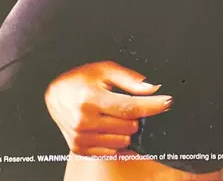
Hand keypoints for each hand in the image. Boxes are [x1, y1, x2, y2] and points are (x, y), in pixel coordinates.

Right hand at [44, 61, 171, 155]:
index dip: (152, 105)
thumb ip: (129, 79)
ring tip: (112, 114)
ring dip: (125, 129)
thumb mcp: (103, 70)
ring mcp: (81, 137)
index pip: (130, 107)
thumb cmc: (80, 79)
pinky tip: (107, 126)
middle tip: (124, 103)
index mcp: (90, 98)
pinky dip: (116, 140)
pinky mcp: (80, 148)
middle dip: (135, 115)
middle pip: (129, 126)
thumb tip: (152, 88)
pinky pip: (112, 151)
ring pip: (123, 141)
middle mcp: (84, 120)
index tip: (167, 102)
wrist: (55, 95)